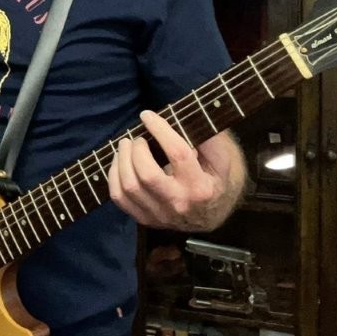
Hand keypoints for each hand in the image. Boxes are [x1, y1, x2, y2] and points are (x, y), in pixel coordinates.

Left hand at [107, 110, 244, 230]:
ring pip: (130, 187)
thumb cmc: (215, 179)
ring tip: (125, 145)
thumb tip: (188, 118)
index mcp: (201, 187)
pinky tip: (119, 162)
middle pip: (147, 175)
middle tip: (137, 138)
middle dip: (136, 150)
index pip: (178, 154)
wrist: (212, 214)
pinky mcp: (146, 220)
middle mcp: (179, 204)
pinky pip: (120, 199)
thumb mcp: (222, 159)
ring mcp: (160, 215)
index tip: (147, 115)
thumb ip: (210, 140)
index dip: (160, 130)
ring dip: (121, 160)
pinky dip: (114, 177)